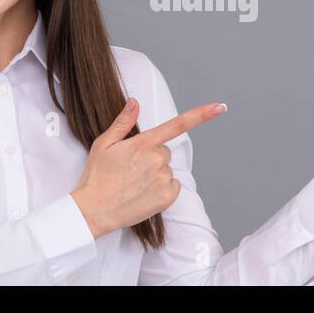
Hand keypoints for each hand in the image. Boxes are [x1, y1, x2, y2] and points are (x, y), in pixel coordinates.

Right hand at [71, 96, 226, 238]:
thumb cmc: (96, 176)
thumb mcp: (104, 144)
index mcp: (143, 143)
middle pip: (164, 151)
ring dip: (155, 174)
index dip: (201, 114)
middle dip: (151, 157)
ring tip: (133, 184)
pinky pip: (172, 186)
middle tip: (130, 169)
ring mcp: (164, 178)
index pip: (178, 124)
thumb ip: (123, 122)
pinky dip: (162, 189)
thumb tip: (134, 102)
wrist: (93, 210)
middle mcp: (157, 159)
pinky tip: (143, 193)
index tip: (220, 107)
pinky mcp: (168, 197)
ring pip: (167, 170)